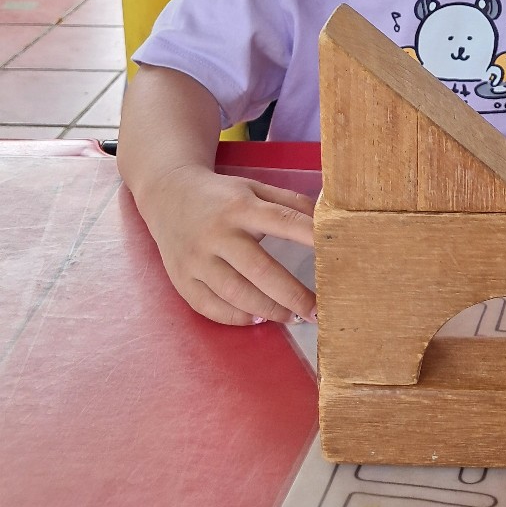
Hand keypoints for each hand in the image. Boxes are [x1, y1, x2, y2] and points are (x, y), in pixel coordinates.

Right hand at [137, 164, 316, 324]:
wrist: (168, 195)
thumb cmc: (222, 196)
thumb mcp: (255, 188)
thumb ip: (289, 203)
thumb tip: (326, 219)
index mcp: (241, 206)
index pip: (282, 221)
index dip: (310, 237)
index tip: (335, 255)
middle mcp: (217, 233)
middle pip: (259, 269)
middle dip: (292, 294)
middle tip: (317, 312)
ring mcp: (196, 259)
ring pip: (236, 294)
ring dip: (268, 310)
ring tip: (292, 317)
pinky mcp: (181, 279)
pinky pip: (211, 307)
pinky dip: (237, 317)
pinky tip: (258, 318)